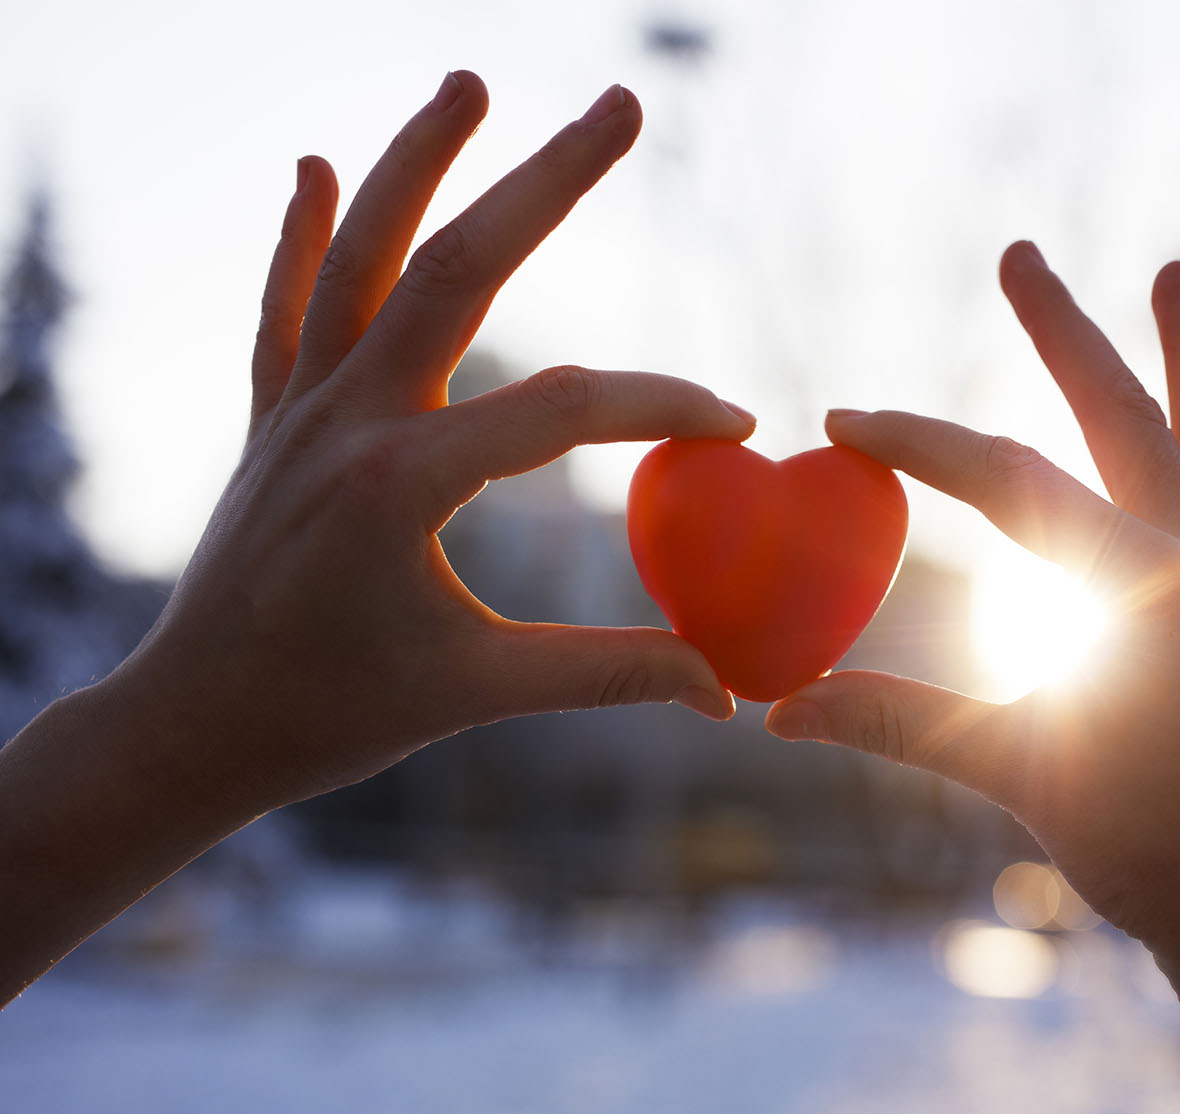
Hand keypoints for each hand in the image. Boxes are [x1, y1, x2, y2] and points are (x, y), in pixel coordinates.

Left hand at [110, 73, 750, 812]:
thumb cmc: (335, 717)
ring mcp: (301, 409)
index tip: (734, 422)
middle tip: (622, 104)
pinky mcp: (275, 419)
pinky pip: (287, 307)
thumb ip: (607, 675)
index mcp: (404, 484)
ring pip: (361, 255)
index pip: (560, 410)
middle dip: (547, 181)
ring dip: (415, 160)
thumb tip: (723, 691)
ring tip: (470, 81)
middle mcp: (347, 420)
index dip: (659, 405)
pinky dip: (299, 234)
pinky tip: (313, 165)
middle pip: (457, 268)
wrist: (193, 728)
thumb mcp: (478, 692)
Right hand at [767, 244, 1179, 1110]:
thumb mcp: (1014, 772)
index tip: (843, 421)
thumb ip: (898, 723)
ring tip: (1178, 273)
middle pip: (1118, 415)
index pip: (1007, 480)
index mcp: (1133, 582)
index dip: (917, 443)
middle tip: (1019, 254)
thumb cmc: (1143, 848)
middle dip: (1063, 331)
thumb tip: (778, 711)